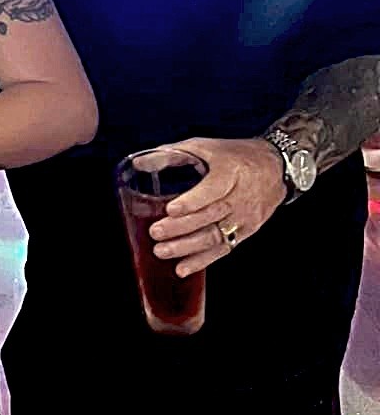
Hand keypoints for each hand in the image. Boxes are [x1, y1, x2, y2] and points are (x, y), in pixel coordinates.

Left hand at [149, 136, 285, 277]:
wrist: (275, 168)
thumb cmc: (235, 156)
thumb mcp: (205, 146)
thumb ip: (172, 154)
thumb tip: (139, 163)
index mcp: (231, 172)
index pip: (212, 189)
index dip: (192, 201)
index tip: (170, 209)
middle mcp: (240, 197)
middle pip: (210, 216)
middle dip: (181, 228)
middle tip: (156, 233)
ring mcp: (244, 218)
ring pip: (216, 236)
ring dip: (187, 248)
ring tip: (162, 251)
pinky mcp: (246, 232)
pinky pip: (223, 249)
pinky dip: (202, 260)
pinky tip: (183, 268)